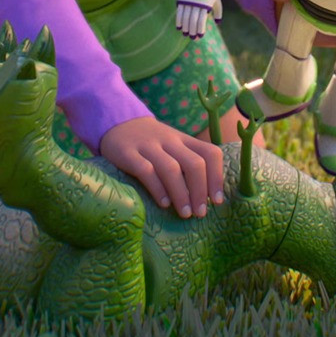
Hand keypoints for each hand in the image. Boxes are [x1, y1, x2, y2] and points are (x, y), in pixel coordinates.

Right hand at [100, 116, 225, 217]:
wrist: (117, 122)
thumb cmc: (151, 143)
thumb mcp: (173, 146)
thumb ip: (188, 163)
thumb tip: (208, 197)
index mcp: (184, 140)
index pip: (210, 153)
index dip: (217, 177)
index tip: (217, 200)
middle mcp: (169, 141)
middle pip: (194, 164)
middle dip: (201, 191)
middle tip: (200, 213)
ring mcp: (148, 146)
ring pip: (171, 169)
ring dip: (181, 194)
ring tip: (185, 214)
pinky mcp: (127, 153)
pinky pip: (146, 171)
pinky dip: (157, 189)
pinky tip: (163, 204)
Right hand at [175, 0, 221, 37]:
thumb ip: (218, 11)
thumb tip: (218, 22)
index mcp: (205, 4)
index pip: (201, 20)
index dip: (200, 29)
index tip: (200, 36)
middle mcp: (196, 3)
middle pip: (192, 20)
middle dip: (192, 30)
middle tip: (192, 38)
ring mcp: (188, 0)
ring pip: (185, 17)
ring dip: (185, 27)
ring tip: (185, 34)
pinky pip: (179, 11)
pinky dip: (178, 20)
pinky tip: (179, 27)